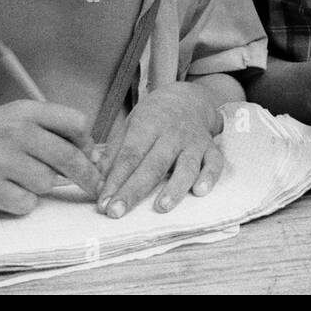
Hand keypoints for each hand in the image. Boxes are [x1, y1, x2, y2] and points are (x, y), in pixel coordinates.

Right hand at [0, 100, 103, 213]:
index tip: (90, 156)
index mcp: (25, 111)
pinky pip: (27, 203)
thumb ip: (48, 131)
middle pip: (70, 158)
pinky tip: (6, 192)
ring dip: (41, 186)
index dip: (88, 143)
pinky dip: (21, 203)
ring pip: (48, 183)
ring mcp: (2, 160)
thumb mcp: (11, 119)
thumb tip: (92, 156)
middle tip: (94, 187)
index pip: (77, 123)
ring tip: (19, 178)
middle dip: (87, 176)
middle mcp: (16, 132)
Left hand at [96, 83, 223, 218]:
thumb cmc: (154, 117)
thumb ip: (114, 153)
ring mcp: (194, 141)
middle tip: (117, 211)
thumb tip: (96, 181)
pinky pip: (214, 163)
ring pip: (186, 166)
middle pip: (153, 165)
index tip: (103, 203)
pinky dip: (210, 177)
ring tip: (162, 207)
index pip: (129, 155)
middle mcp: (172, 133)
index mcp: (147, 125)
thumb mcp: (129, 125)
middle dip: (134, 190)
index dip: (115, 180)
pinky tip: (200, 192)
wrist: (188, 98)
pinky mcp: (211, 148)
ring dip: (175, 187)